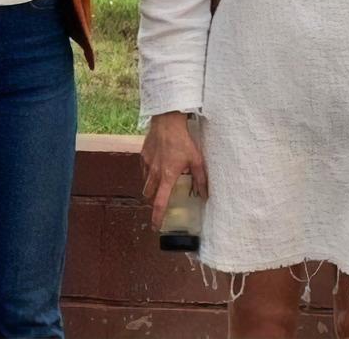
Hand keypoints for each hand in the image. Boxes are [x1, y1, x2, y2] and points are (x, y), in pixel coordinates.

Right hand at [140, 112, 207, 229]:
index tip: (156, 226)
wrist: (166, 122)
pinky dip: (148, 174)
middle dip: (152, 201)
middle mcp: (153, 172)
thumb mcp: (197, 161)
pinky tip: (156, 168)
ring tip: (160, 186)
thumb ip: (201, 180)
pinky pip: (143, 169)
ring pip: (145, 182)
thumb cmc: (183, 141)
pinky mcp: (143, 154)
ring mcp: (146, 163)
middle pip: (148, 194)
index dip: (157, 216)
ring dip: (150, 188)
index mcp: (167, 177)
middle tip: (160, 204)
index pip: (160, 202)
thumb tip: (205, 195)